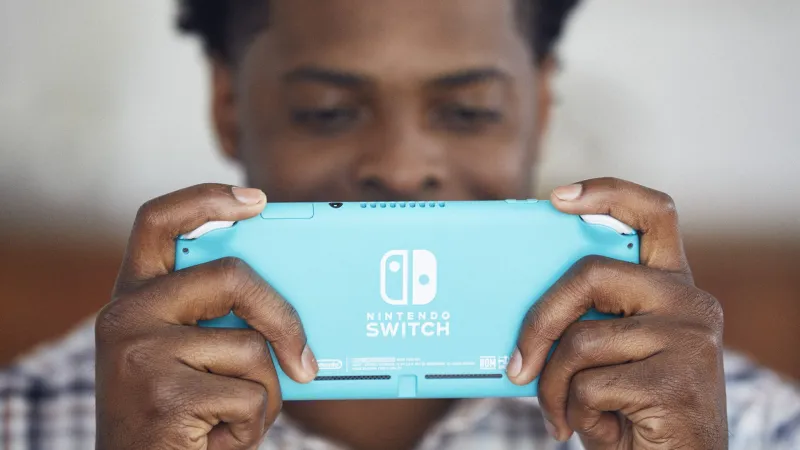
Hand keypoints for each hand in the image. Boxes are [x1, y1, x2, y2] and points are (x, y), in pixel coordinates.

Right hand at [95, 184, 318, 449]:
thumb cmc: (179, 418)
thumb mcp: (187, 358)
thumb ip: (218, 322)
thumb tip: (298, 303)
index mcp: (134, 299)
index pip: (157, 221)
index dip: (206, 199)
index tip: (255, 200)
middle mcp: (125, 316)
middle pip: (231, 276)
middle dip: (282, 317)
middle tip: (306, 360)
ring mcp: (140, 353)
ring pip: (251, 348)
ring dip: (262, 395)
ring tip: (231, 420)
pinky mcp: (163, 394)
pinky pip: (250, 395)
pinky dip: (252, 426)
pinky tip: (217, 439)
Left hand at [507, 178, 726, 449]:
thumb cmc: (631, 407)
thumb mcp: (610, 353)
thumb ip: (587, 318)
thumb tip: (515, 295)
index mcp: (670, 286)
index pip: (653, 214)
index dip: (607, 193)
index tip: (557, 197)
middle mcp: (690, 302)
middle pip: (590, 274)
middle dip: (539, 321)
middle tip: (516, 367)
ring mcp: (689, 339)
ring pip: (581, 340)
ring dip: (555, 387)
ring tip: (559, 413)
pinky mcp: (677, 380)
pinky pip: (590, 384)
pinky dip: (575, 413)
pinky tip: (596, 427)